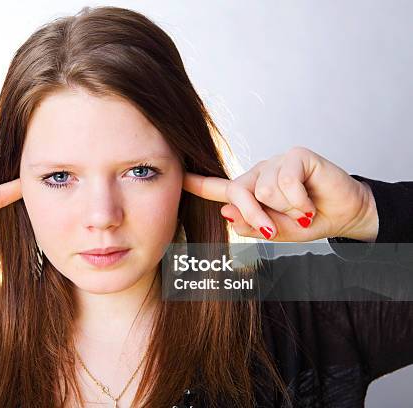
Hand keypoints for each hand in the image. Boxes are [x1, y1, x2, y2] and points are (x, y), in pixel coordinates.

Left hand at [183, 146, 377, 241]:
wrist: (345, 215)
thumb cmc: (309, 221)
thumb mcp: (277, 232)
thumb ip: (252, 226)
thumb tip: (225, 212)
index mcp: (250, 191)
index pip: (218, 187)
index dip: (197, 184)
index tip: (177, 178)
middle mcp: (259, 174)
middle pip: (238, 193)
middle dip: (255, 217)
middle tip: (275, 230)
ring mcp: (276, 162)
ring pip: (264, 191)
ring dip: (287, 210)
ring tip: (302, 210)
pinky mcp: (296, 156)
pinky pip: (286, 183)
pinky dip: (300, 202)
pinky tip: (310, 203)